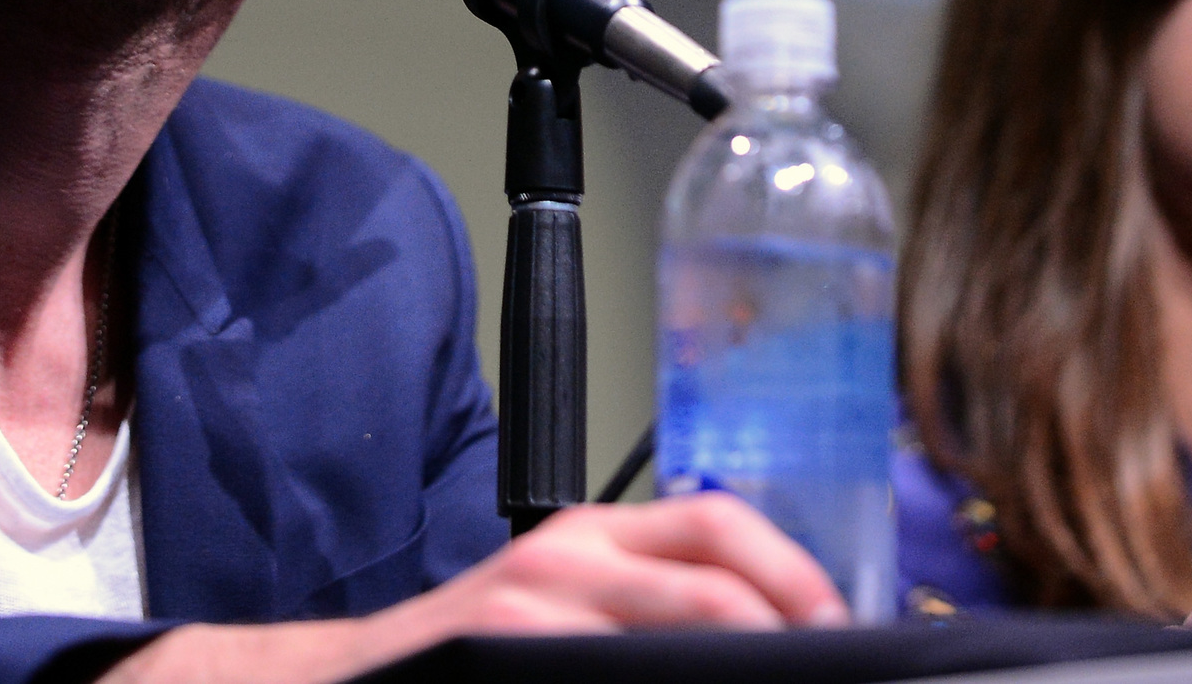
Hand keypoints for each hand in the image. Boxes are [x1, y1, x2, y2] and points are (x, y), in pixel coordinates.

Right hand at [106, 494, 847, 683]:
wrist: (348, 679)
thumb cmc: (470, 654)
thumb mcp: (560, 610)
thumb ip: (644, 610)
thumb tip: (758, 636)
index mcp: (597, 535)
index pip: (721, 523)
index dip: (794, 570)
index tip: (843, 626)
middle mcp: (572, 551)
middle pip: (718, 559)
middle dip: (793, 612)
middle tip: (831, 660)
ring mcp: (535, 598)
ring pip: (685, 617)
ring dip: (742, 655)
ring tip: (781, 682)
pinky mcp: (502, 644)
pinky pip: (611, 673)